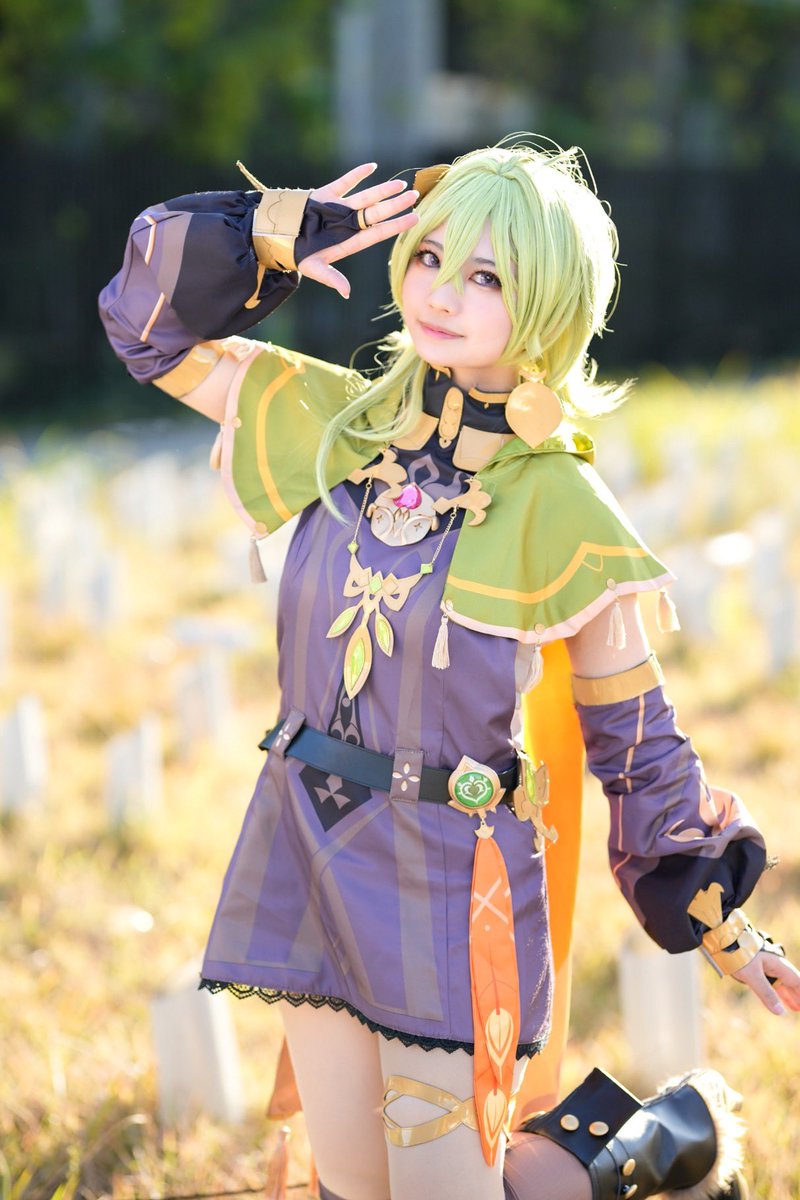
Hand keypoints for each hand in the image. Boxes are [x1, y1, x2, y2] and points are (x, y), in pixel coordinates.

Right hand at [299, 163, 418, 297]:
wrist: (278, 236)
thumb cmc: (297, 255)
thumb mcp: (314, 268)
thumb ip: (331, 278)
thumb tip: (347, 294)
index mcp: (350, 241)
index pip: (378, 233)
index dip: (396, 226)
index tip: (414, 219)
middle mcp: (349, 224)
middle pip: (377, 214)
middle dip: (395, 205)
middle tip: (415, 197)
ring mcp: (339, 209)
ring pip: (366, 197)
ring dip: (382, 190)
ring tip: (401, 184)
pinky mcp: (326, 195)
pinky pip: (345, 182)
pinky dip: (357, 174)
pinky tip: (373, 167)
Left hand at [733, 949, 799, 1014]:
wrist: (722, 939)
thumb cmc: (738, 954)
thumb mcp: (752, 975)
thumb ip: (766, 993)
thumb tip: (780, 1012)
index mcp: (778, 965)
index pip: (797, 981)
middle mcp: (773, 965)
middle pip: (790, 983)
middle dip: (797, 996)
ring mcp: (764, 967)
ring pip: (780, 984)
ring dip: (787, 996)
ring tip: (794, 1008)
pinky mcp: (753, 968)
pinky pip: (768, 983)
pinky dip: (774, 993)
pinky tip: (775, 999)